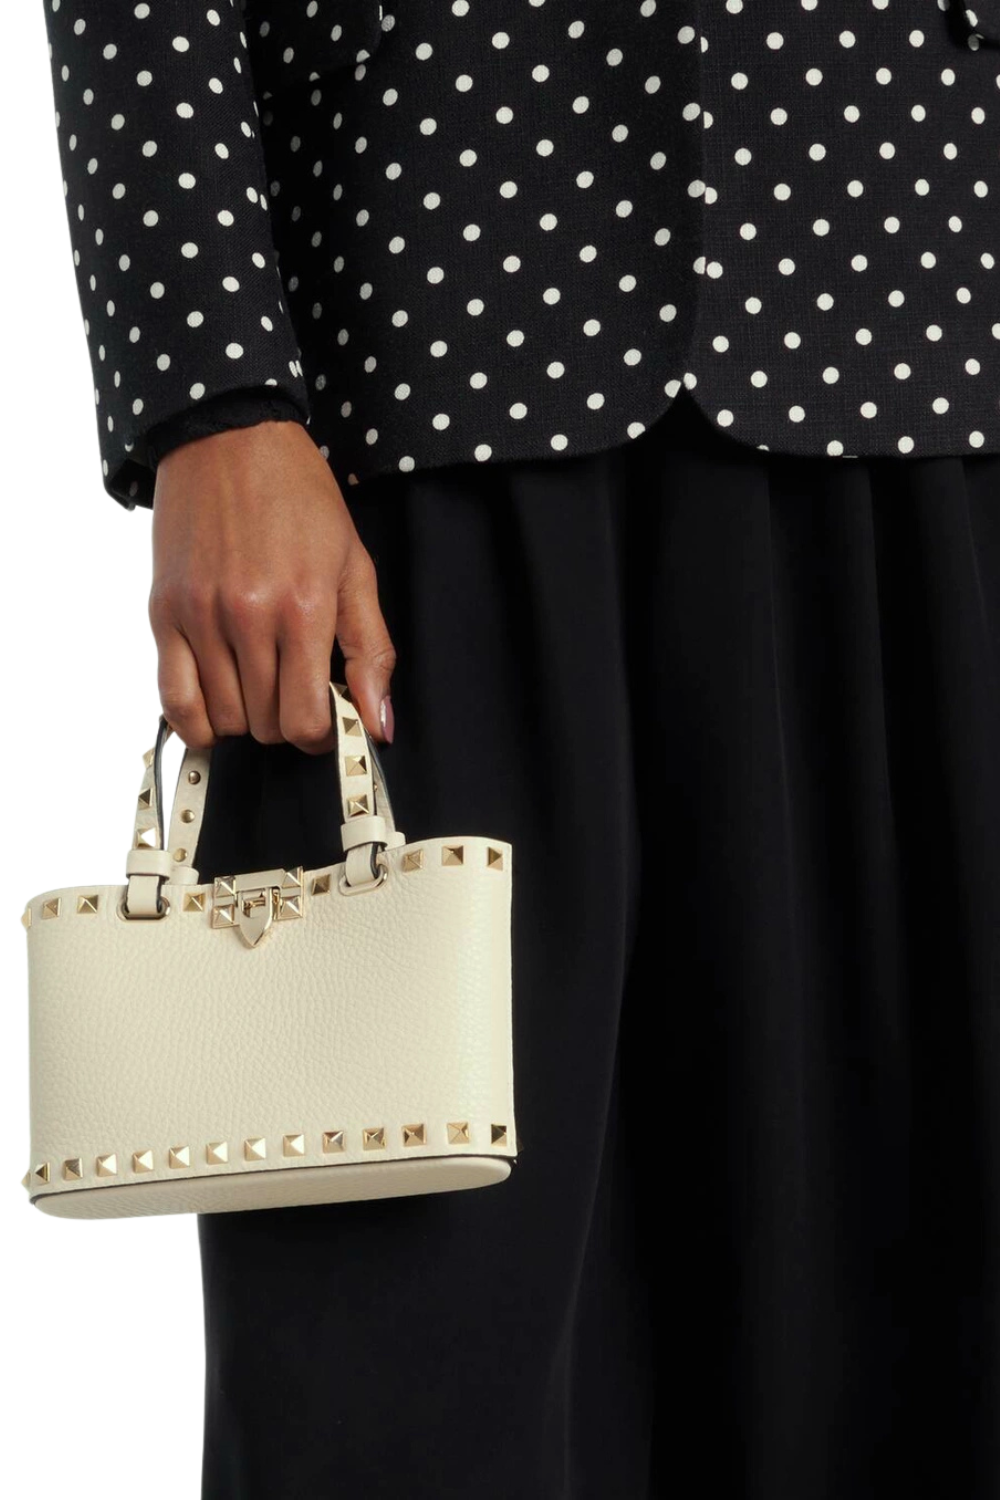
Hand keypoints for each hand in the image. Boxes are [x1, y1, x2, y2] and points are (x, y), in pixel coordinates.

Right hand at [148, 420, 395, 753]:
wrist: (231, 439)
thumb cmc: (300, 498)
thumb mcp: (355, 567)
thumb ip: (371, 650)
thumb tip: (380, 724)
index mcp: (304, 607)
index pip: (307, 720)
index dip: (321, 734)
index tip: (325, 719)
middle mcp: (249, 617)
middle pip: (266, 725)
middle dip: (286, 722)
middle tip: (294, 691)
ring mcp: (201, 617)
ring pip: (224, 719)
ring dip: (246, 718)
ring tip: (260, 685)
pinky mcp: (164, 612)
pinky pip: (173, 700)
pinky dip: (197, 722)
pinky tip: (217, 710)